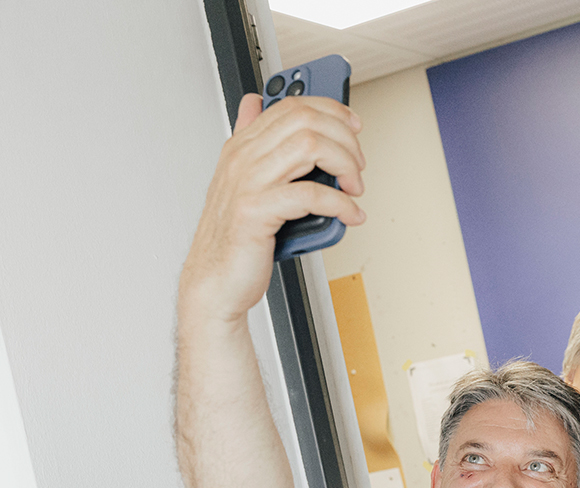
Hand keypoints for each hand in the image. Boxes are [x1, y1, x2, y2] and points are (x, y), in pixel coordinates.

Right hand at [181, 93, 366, 321]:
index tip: (354, 127)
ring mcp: (247, 182)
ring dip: (345, 165)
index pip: (292, 106)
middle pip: (305, 120)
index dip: (331, 111)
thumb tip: (255, 105)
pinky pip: (310, 194)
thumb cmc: (236, 239)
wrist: (214, 282)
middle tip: (357, 166)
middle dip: (344, 139)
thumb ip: (253, 144)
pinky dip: (340, 204)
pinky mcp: (256, 211)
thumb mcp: (244, 182)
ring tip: (354, 188)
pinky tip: (350, 214)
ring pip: (310, 146)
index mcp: (242, 146)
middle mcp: (242, 158)